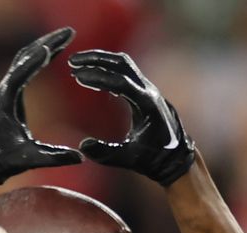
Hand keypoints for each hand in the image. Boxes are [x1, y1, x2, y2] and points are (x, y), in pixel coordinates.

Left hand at [0, 27, 83, 184]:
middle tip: (69, 32)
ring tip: (66, 35)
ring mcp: (6, 88)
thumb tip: (79, 157)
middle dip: (47, 43)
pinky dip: (39, 55)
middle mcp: (3, 90)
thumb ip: (53, 157)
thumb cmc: (3, 159)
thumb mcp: (29, 158)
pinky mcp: (11, 90)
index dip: (33, 62)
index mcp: (5, 103)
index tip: (48, 48)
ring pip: (24, 58)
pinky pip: (25, 65)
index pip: (19, 76)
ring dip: (44, 45)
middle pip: (24, 58)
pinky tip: (54, 50)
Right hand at [68, 49, 196, 184]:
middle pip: (122, 64)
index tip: (76, 75)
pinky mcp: (144, 91)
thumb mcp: (128, 158)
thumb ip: (105, 152)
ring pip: (123, 64)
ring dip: (100, 60)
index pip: (120, 82)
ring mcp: (147, 88)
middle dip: (96, 59)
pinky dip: (106, 69)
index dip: (98, 77)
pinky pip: (124, 72)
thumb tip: (82, 145)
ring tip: (77, 63)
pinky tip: (90, 76)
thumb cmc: (152, 158)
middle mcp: (148, 91)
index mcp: (146, 104)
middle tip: (72, 61)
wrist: (175, 155)